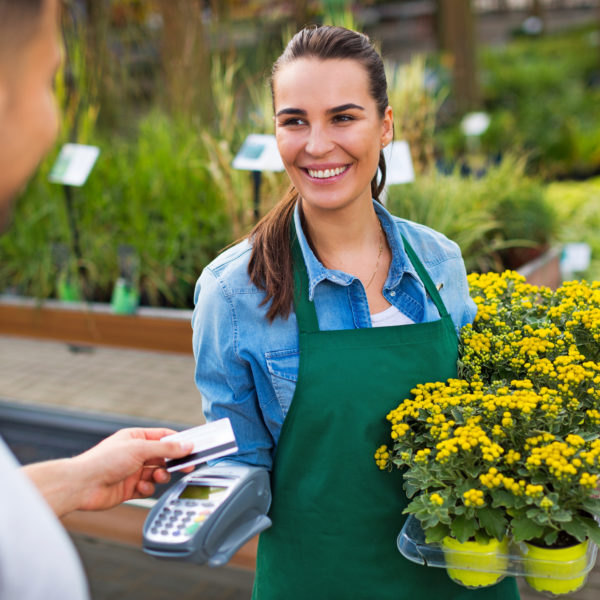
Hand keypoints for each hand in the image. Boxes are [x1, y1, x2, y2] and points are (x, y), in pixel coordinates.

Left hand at [71, 428, 193, 511]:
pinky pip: (146, 489)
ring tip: (156, 478)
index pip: (163, 436)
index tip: (192, 448)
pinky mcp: (128, 489)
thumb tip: (186, 445)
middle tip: (186, 467)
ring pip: (156, 474)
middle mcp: (134, 454)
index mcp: (136, 438)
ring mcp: (132, 471)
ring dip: (159, 477)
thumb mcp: (139, 449)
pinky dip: (147, 489)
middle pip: (162, 456)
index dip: (178, 442)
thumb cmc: (103, 461)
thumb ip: (165, 448)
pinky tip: (139, 488)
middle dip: (172, 462)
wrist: (81, 485)